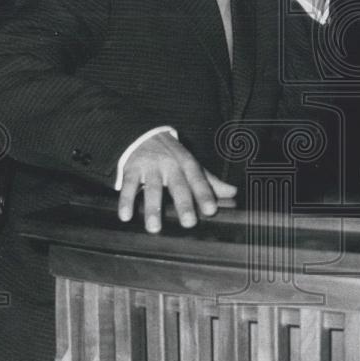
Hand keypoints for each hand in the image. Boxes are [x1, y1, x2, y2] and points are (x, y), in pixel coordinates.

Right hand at [118, 131, 236, 232]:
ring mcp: (150, 166)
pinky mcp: (131, 169)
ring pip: (152, 188)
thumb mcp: (190, 164)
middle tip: (188, 222)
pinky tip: (125, 216)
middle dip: (183, 203)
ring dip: (153, 208)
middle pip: (178, 185)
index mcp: (187, 163)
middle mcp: (170, 164)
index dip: (205, 194)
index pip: (198, 179)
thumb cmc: (171, 155)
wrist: (142, 132)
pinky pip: (128, 186)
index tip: (211, 210)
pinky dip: (126, 201)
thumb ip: (210, 181)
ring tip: (154, 228)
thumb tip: (233, 193)